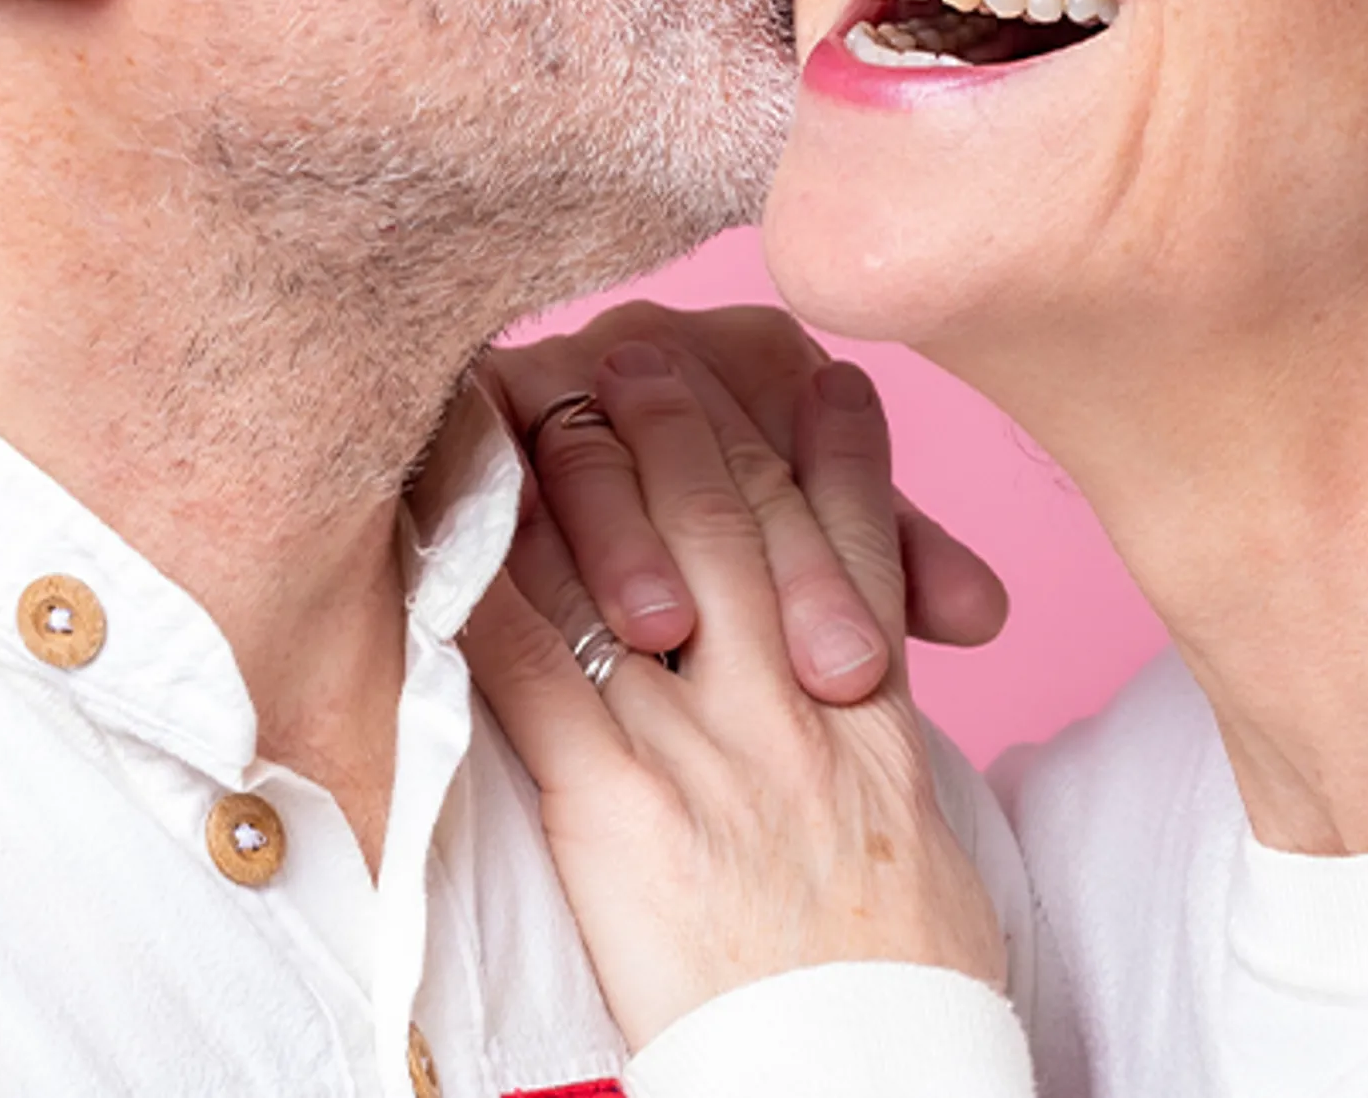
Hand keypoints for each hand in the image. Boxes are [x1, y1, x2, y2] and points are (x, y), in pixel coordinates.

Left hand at [465, 342, 1005, 1043]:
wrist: (868, 1072)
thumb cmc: (902, 985)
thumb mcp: (921, 835)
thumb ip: (875, 739)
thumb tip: (854, 691)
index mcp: (875, 707)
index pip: (844, 530)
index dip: (814, 441)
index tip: (795, 374)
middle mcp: (798, 697)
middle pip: (738, 512)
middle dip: (685, 415)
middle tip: (640, 342)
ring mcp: (706, 744)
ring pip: (641, 555)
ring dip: (576, 460)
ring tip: (533, 383)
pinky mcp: (618, 804)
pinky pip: (535, 667)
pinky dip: (485, 583)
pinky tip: (446, 524)